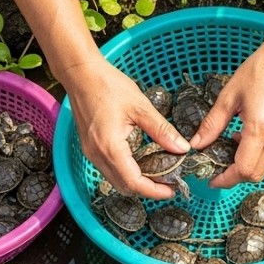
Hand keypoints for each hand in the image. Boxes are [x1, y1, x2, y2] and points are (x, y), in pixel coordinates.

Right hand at [63, 57, 190, 199]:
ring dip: (137, 183)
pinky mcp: (90, 148)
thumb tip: (182, 149)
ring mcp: (91, 153)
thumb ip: (162, 131)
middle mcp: (97, 155)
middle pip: (124, 186)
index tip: (172, 190)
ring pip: (116, 180)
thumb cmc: (108, 85)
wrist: (80, 73)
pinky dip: (126, 173)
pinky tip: (141, 164)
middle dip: (148, 190)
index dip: (154, 191)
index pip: (134, 182)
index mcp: (110, 147)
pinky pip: (109, 170)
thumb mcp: (141, 107)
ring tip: (158, 176)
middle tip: (169, 184)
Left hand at [191, 39, 263, 188]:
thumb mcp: (229, 95)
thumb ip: (212, 124)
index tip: (214, 178)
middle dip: (237, 176)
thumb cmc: (260, 70)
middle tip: (220, 167)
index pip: (244, 169)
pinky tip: (249, 135)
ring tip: (233, 143)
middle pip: (257, 174)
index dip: (227, 179)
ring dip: (249, 163)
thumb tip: (197, 144)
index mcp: (260, 128)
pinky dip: (260, 153)